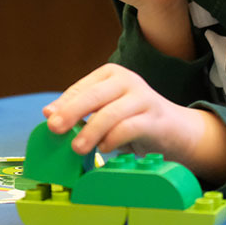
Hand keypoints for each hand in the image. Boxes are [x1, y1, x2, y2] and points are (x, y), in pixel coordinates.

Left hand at [42, 63, 225, 183]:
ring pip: (110, 113)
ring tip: (77, 148)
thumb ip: (81, 111)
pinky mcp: (155, 118)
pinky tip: (104, 149)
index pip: (81, 88)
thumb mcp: (105, 112)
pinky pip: (129, 128)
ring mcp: (143, 98)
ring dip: (90, 131)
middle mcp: (127, 81)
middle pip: (93, 96)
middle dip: (71, 112)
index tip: (48, 119)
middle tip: (54, 129)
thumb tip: (49, 113)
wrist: (176, 130)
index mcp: (111, 74)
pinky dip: (113, 139)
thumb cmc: (133, 120)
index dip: (63, 104)